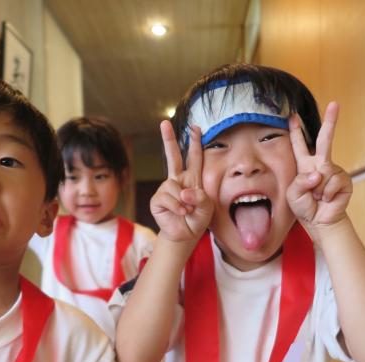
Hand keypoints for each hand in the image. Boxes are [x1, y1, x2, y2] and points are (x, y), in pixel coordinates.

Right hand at [151, 121, 213, 242]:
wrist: (185, 235)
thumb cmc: (197, 219)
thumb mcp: (207, 207)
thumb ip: (200, 197)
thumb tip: (183, 191)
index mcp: (192, 179)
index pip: (194, 157)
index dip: (194, 142)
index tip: (194, 127)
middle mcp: (178, 181)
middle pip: (173, 156)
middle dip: (168, 139)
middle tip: (164, 123)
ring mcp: (166, 189)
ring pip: (174, 187)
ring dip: (183, 202)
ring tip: (186, 211)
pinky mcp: (158, 200)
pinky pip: (168, 198)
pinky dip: (177, 207)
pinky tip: (180, 213)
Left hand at [286, 102, 352, 230]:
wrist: (320, 222)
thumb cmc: (304, 208)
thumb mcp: (292, 195)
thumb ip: (300, 182)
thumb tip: (319, 173)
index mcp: (305, 165)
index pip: (299, 145)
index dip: (296, 131)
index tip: (293, 116)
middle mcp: (320, 165)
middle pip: (325, 140)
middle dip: (331, 121)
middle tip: (336, 104)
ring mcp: (334, 171)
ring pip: (324, 172)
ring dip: (318, 189)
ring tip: (317, 198)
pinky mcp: (344, 180)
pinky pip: (333, 182)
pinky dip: (327, 194)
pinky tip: (327, 199)